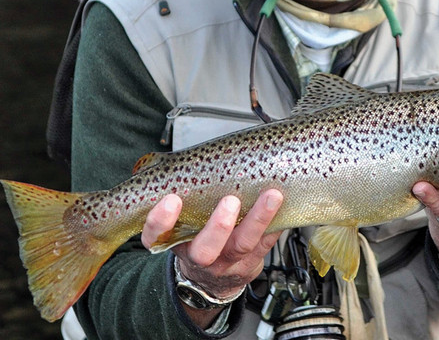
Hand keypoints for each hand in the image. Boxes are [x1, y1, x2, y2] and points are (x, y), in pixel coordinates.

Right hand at [141, 190, 283, 324]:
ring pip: (243, 245)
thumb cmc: (197, 238)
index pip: (156, 237)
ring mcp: (226, 263)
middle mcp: (199, 257)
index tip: (171, 200)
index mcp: (175, 242)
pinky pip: (265, 245)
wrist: (211, 280)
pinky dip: (275, 225)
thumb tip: (198, 158)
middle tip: (231, 201)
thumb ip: (185, 199)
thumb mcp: (182, 225)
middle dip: (218, 226)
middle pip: (205, 249)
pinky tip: (283, 207)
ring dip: (259, 219)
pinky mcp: (250, 263)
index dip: (160, 221)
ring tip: (272, 196)